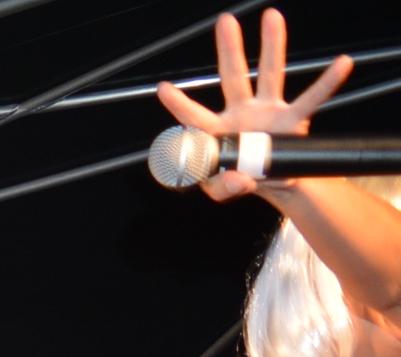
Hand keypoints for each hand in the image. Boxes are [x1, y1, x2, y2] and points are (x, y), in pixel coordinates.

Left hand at [155, 10, 353, 202]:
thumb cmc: (237, 180)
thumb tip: (241, 178)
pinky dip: (328, 82)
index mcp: (215, 132)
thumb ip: (225, 187)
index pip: (193, 118)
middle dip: (229, 50)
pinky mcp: (293, 120)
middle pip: (232, 77)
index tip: (163, 88)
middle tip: (225, 21)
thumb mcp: (222, 190)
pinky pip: (312, 100)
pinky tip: (342, 64)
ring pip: (270, 74)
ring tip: (273, 18)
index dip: (179, 104)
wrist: (270, 183)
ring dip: (272, 46)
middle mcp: (241, 114)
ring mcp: (268, 112)